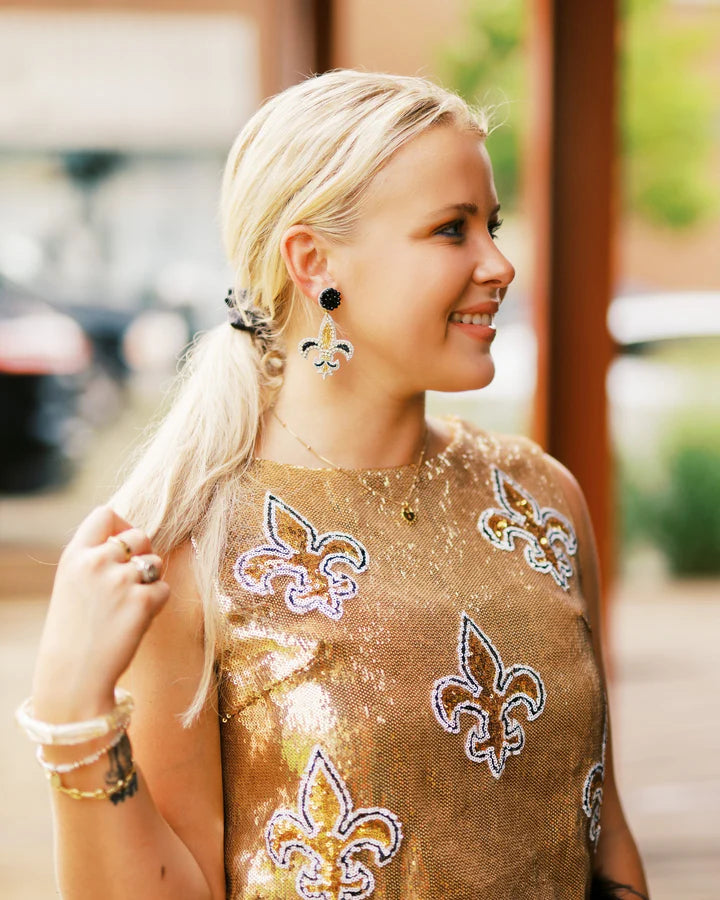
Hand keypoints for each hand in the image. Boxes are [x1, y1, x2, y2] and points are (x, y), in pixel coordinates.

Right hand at [32, 506, 169, 721]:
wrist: (73, 676)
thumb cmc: (75, 630)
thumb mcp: (73, 583)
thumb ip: (96, 557)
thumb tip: (134, 537)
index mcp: (75, 555)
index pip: (105, 514)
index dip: (121, 526)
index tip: (123, 545)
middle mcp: (97, 562)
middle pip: (140, 535)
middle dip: (143, 555)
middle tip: (131, 582)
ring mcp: (121, 581)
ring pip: (156, 563)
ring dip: (151, 581)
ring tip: (128, 606)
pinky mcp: (143, 601)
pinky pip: (164, 589)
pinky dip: (156, 604)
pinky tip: (135, 621)